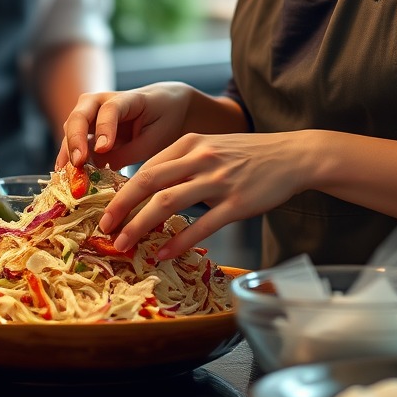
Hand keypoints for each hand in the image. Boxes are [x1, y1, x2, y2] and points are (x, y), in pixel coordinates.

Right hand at [57, 81, 197, 169]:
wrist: (167, 106)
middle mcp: (103, 101)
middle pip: (81, 114)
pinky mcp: (88, 129)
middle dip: (76, 139)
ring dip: (68, 150)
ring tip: (66, 174)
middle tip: (78, 162)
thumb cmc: (165, 119)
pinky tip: (65, 175)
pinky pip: (73, 141)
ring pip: (72, 127)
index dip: (105, 128)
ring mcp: (92, 114)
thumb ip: (129, 153)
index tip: (104, 149)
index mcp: (129, 98)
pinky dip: (68, 157)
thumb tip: (100, 168)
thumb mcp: (156, 138)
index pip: (111, 109)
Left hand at [97, 129, 316, 258]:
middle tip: (104, 228)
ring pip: (167, 203)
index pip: (146, 166)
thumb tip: (149, 186)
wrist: (292, 156)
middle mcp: (200, 158)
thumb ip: (182, 161)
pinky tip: (164, 253)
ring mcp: (218, 181)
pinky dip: (178, 241)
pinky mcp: (236, 203)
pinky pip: (201, 225)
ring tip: (125, 244)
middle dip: (120, 207)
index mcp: (190, 143)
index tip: (106, 209)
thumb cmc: (248, 155)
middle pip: (148, 181)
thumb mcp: (211, 146)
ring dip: (140, 226)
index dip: (122, 190)